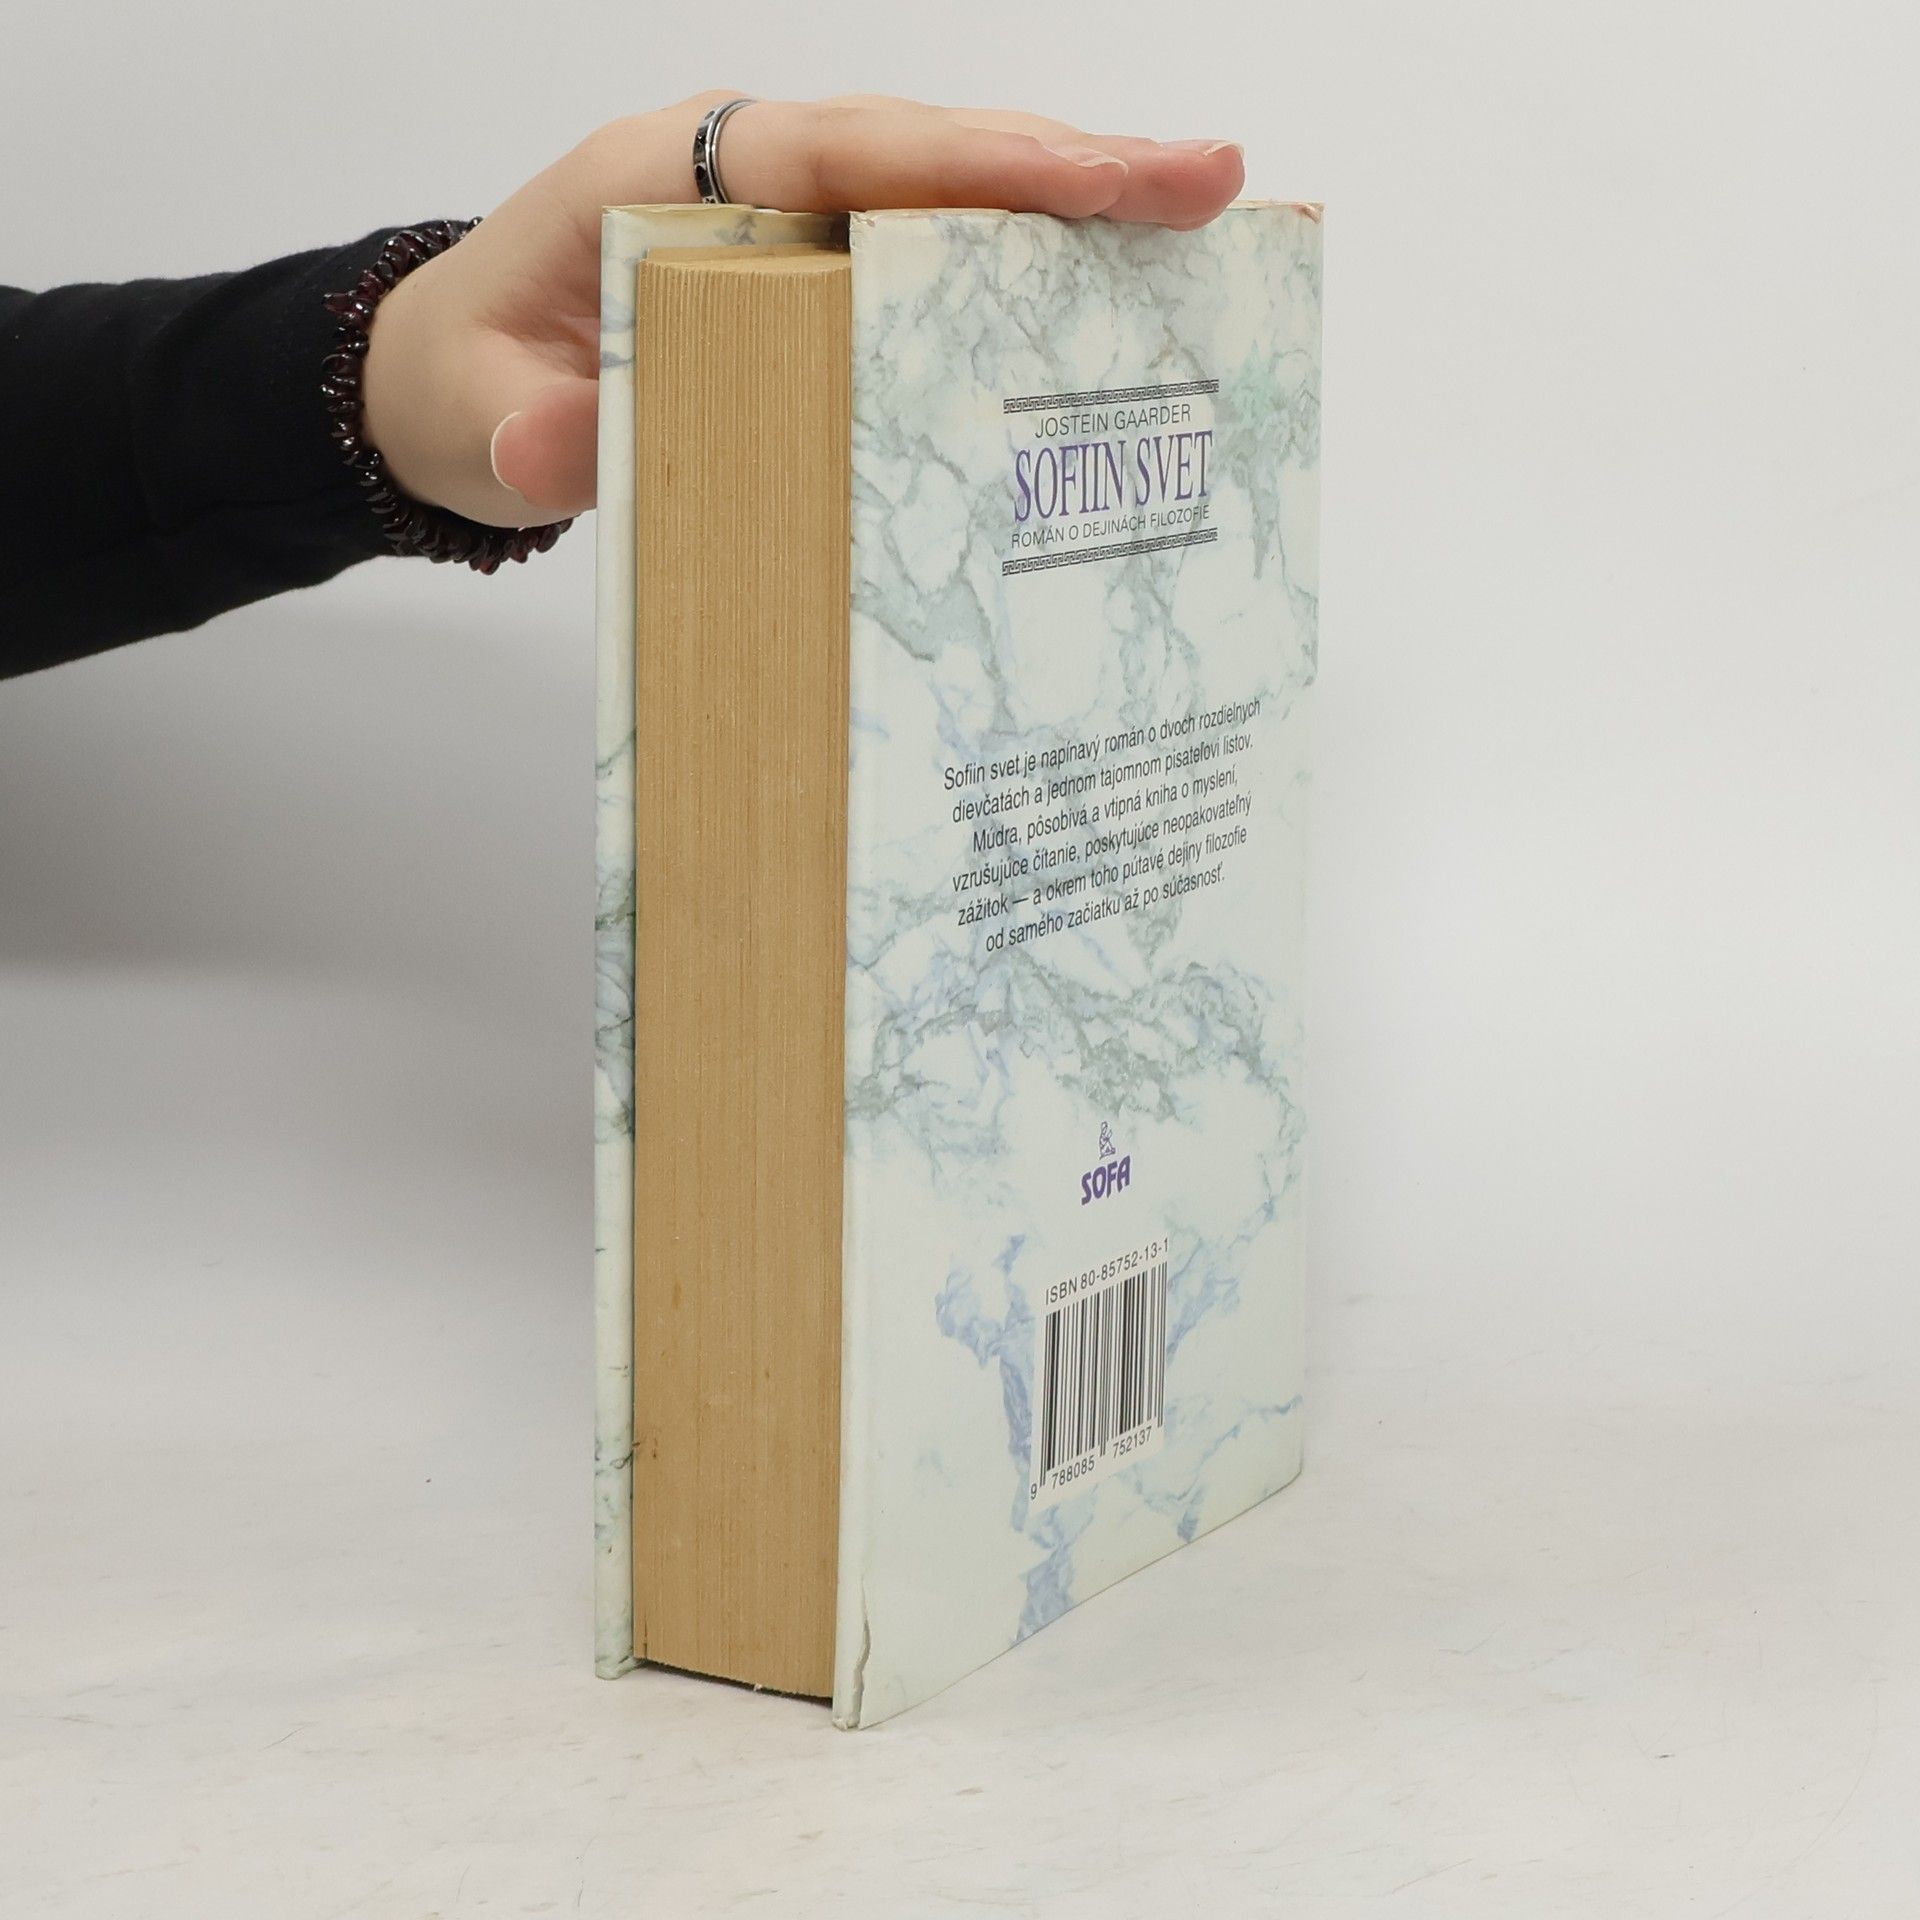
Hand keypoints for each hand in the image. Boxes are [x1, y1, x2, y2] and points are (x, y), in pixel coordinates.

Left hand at [360, 93, 1244, 526]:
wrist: (454, 385)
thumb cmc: (474, 378)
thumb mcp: (482, 416)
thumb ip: (532, 435)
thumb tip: (560, 451)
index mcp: (670, 178)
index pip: (844, 149)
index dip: (973, 160)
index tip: (1092, 174)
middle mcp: (747, 179)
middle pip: (929, 152)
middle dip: (1070, 168)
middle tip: (1209, 182)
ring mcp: (792, 224)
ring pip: (948, 194)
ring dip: (1071, 209)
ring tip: (1201, 222)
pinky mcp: (816, 276)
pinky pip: (931, 255)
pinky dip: (1023, 266)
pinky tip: (1111, 295)